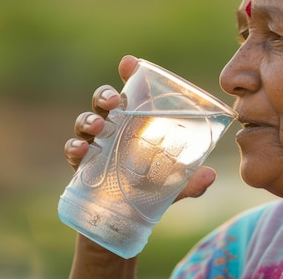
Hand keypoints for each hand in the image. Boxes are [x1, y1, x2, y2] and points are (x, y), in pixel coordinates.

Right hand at [63, 55, 216, 199]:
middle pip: (104, 101)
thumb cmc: (151, 190)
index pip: (132, 92)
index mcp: (137, 122)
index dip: (129, 74)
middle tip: (113, 101)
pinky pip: (73, 150)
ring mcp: (95, 144)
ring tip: (98, 126)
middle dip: (105, 95)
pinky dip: (74, 147)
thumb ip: (191, 180)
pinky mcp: (81, 165)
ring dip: (89, 120)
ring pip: (85, 121)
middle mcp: (114, 128)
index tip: (128, 62)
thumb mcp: (174, 185)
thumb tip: (209, 175)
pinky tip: (82, 149)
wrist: (125, 220)